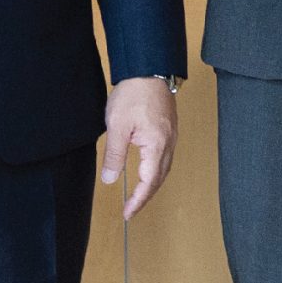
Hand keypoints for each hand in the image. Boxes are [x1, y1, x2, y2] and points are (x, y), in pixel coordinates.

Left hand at [100, 78, 177, 220]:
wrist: (149, 69)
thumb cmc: (134, 93)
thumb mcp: (116, 126)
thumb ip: (114, 155)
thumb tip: (111, 179)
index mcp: (156, 145)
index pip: (149, 182)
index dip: (138, 201)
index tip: (127, 213)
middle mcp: (168, 142)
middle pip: (160, 178)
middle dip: (146, 196)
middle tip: (131, 209)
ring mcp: (171, 134)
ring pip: (165, 167)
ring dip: (153, 184)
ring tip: (139, 195)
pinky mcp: (169, 127)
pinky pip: (165, 156)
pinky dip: (157, 169)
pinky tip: (148, 169)